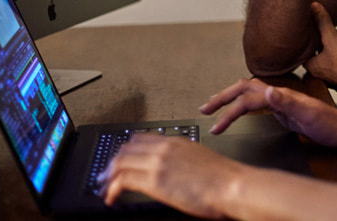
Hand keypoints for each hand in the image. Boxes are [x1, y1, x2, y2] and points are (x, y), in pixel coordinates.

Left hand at [98, 134, 242, 217]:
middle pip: (126, 149)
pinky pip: (123, 180)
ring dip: (107, 176)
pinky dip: (111, 188)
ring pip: (120, 162)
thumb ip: (183, 162)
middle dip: (113, 163)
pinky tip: (111, 197)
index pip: (141, 139)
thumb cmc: (225, 179)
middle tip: (106, 175)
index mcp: (177, 142)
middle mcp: (165, 148)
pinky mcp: (155, 181)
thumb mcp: (201, 161)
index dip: (126, 150)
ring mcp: (158, 162)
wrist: (233, 186)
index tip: (121, 161)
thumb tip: (175, 172)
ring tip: (103, 187)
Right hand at [200, 78, 336, 147]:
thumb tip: (267, 90)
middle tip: (204, 108)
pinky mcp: (284, 110)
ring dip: (231, 100)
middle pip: (245, 89)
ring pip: (249, 95)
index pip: (248, 98)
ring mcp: (281, 101)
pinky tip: (240, 112)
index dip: (230, 109)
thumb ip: (288, 102)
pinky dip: (244, 106)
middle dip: (223, 97)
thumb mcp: (310, 115)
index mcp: (282, 94)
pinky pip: (258, 104)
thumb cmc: (330, 125)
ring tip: (214, 108)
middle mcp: (280, 94)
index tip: (216, 122)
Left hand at [304, 2, 336, 96]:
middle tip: (319, 36)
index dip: (304, 42)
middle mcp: (320, 75)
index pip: (302, 53)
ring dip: (330, 55)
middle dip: (317, 48)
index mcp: (311, 67)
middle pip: (314, 58)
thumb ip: (322, 22)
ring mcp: (333, 79)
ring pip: (327, 63)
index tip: (307, 33)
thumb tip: (313, 7)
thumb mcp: (332, 37)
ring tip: (333, 43)